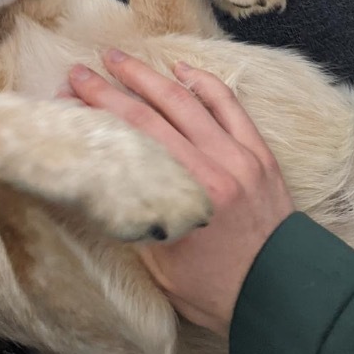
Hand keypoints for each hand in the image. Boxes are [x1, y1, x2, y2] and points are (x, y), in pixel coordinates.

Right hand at [67, 53, 293, 336]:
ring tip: (119, 59)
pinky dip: (204, 83)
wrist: (282, 294)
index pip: (133, 138)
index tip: (71, 95)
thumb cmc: (215, 289)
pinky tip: (181, 69)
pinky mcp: (259, 153)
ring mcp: (241, 156)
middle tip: (82, 71)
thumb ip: (134, 216)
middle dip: (113, 86)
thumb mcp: (159, 264)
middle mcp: (215, 168)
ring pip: (189, 100)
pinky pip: (229, 105)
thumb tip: (97, 178)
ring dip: (150, 76)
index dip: (99, 112)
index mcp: (187, 196)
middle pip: (154, 112)